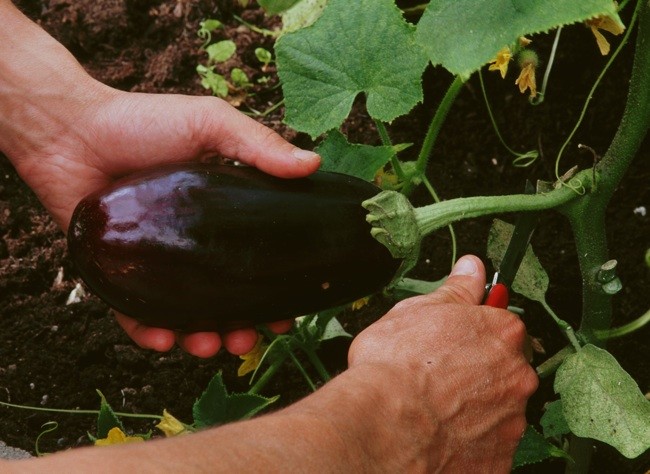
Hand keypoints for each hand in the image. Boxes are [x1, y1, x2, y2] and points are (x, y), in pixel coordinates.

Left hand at [0, 2, 319, 356]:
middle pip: (224, 299)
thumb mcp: (211, 125)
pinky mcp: (117, 274)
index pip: (255, 261)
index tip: (286, 313)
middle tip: (247, 341)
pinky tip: (164, 340)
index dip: (274, 291)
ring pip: (186, 315)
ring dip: (201, 338)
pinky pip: (135, 316)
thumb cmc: (144, 122)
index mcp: (221, 216)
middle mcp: (192, 245)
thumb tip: (314, 165)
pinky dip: (150, 334)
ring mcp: (156, 263)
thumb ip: (259, 144)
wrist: (71, 130)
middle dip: (240, 328)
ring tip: (207, 345)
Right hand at [348, 255, 537, 470]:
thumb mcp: (418, 310)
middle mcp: (517, 375)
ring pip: (498, 410)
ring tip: (434, 409)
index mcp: (502, 333)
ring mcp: (512, 421)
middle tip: (440, 378)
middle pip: (504, 370)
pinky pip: (489, 447)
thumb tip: (472, 268)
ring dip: (475, 409)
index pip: (502, 328)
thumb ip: (456, 290)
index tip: (456, 343)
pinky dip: (470, 443)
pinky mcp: (500, 460)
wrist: (385, 423)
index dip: (474, 335)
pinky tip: (440, 436)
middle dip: (478, 373)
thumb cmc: (395, 365)